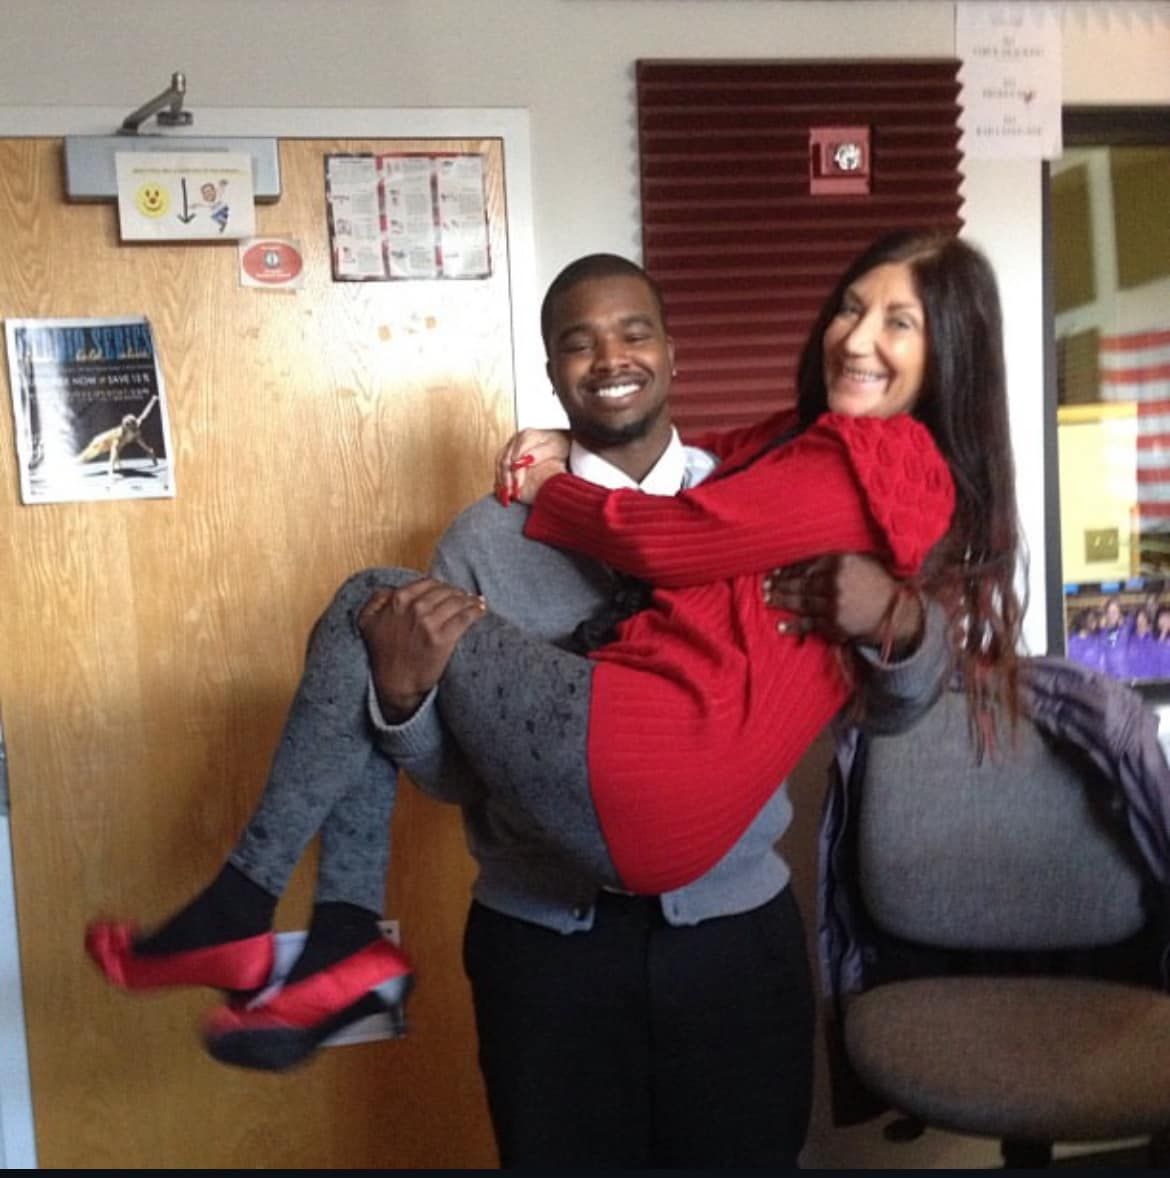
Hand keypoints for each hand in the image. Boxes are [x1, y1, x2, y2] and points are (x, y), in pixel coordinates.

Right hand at [357, 578, 486, 720]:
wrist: (394, 683)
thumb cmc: (382, 654)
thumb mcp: (367, 621)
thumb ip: (377, 599)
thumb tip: (391, 589)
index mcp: (398, 599)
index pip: (429, 584)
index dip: (442, 586)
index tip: (449, 591)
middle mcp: (414, 608)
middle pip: (446, 592)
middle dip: (458, 593)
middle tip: (467, 597)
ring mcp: (429, 623)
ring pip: (457, 602)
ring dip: (470, 600)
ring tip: (477, 603)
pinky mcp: (442, 639)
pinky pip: (465, 618)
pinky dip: (475, 612)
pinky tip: (481, 611)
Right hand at [494, 428, 569, 505]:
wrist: (559, 438)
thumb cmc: (559, 444)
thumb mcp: (554, 448)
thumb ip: (539, 454)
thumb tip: (522, 461)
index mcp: (526, 436)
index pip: (516, 458)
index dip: (516, 475)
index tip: (518, 488)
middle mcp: (516, 438)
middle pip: (505, 461)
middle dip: (506, 480)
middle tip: (510, 495)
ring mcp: (511, 444)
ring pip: (499, 462)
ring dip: (501, 479)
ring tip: (505, 494)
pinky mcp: (509, 450)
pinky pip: (499, 463)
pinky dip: (500, 477)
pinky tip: (502, 488)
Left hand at [763, 554, 921, 652]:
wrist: (896, 612)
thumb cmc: (877, 582)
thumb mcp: (861, 561)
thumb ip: (835, 558)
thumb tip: (805, 559)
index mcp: (841, 562)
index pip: (807, 564)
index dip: (788, 568)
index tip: (775, 571)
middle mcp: (835, 582)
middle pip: (800, 583)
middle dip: (780, 584)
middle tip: (765, 585)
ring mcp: (833, 604)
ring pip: (801, 602)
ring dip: (781, 600)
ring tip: (767, 598)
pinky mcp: (834, 624)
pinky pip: (809, 624)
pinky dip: (793, 625)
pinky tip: (780, 625)